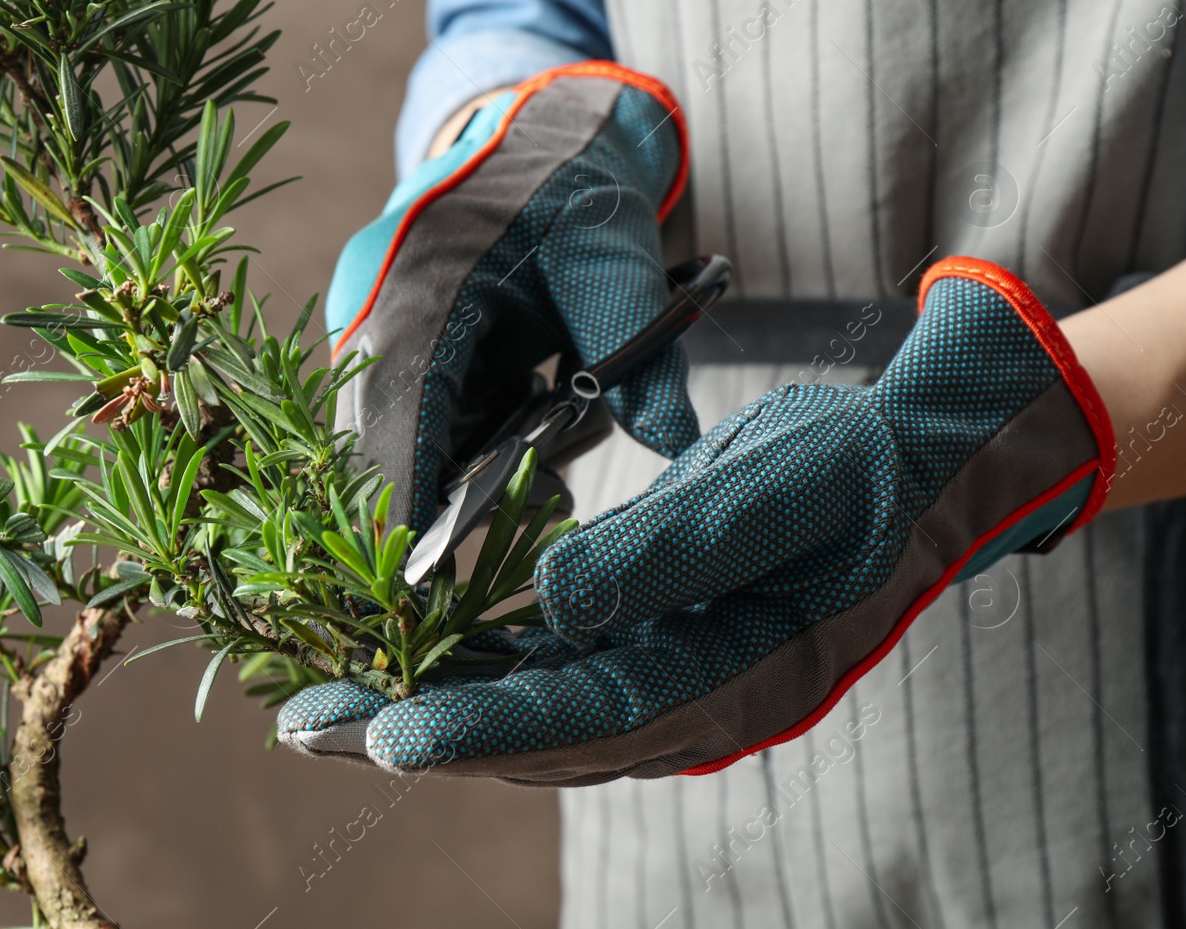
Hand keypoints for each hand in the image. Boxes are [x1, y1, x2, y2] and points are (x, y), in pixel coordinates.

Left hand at [279, 258, 1113, 782]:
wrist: (903, 471)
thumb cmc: (855, 473)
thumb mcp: (779, 492)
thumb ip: (670, 550)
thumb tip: (550, 600)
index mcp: (729, 681)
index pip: (585, 721)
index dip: (482, 732)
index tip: (386, 737)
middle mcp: (684, 701)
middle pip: (531, 734)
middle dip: (416, 730)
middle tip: (305, 722)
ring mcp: (660, 679)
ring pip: (522, 710)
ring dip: (422, 703)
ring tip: (321, 699)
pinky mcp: (639, 644)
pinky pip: (538, 672)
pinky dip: (465, 667)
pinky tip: (399, 653)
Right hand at [325, 61, 695, 532]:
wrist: (536, 130)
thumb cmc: (572, 183)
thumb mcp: (616, 256)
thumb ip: (641, 350)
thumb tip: (675, 446)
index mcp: (416, 285)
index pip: (391, 416)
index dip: (403, 506)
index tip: (431, 582)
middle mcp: (370, 313)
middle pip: (377, 446)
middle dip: (445, 503)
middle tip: (531, 524)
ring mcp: (370, 331)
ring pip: (391, 442)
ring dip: (461, 474)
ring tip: (552, 451)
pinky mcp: (387, 347)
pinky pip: (410, 423)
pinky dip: (466, 446)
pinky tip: (533, 424)